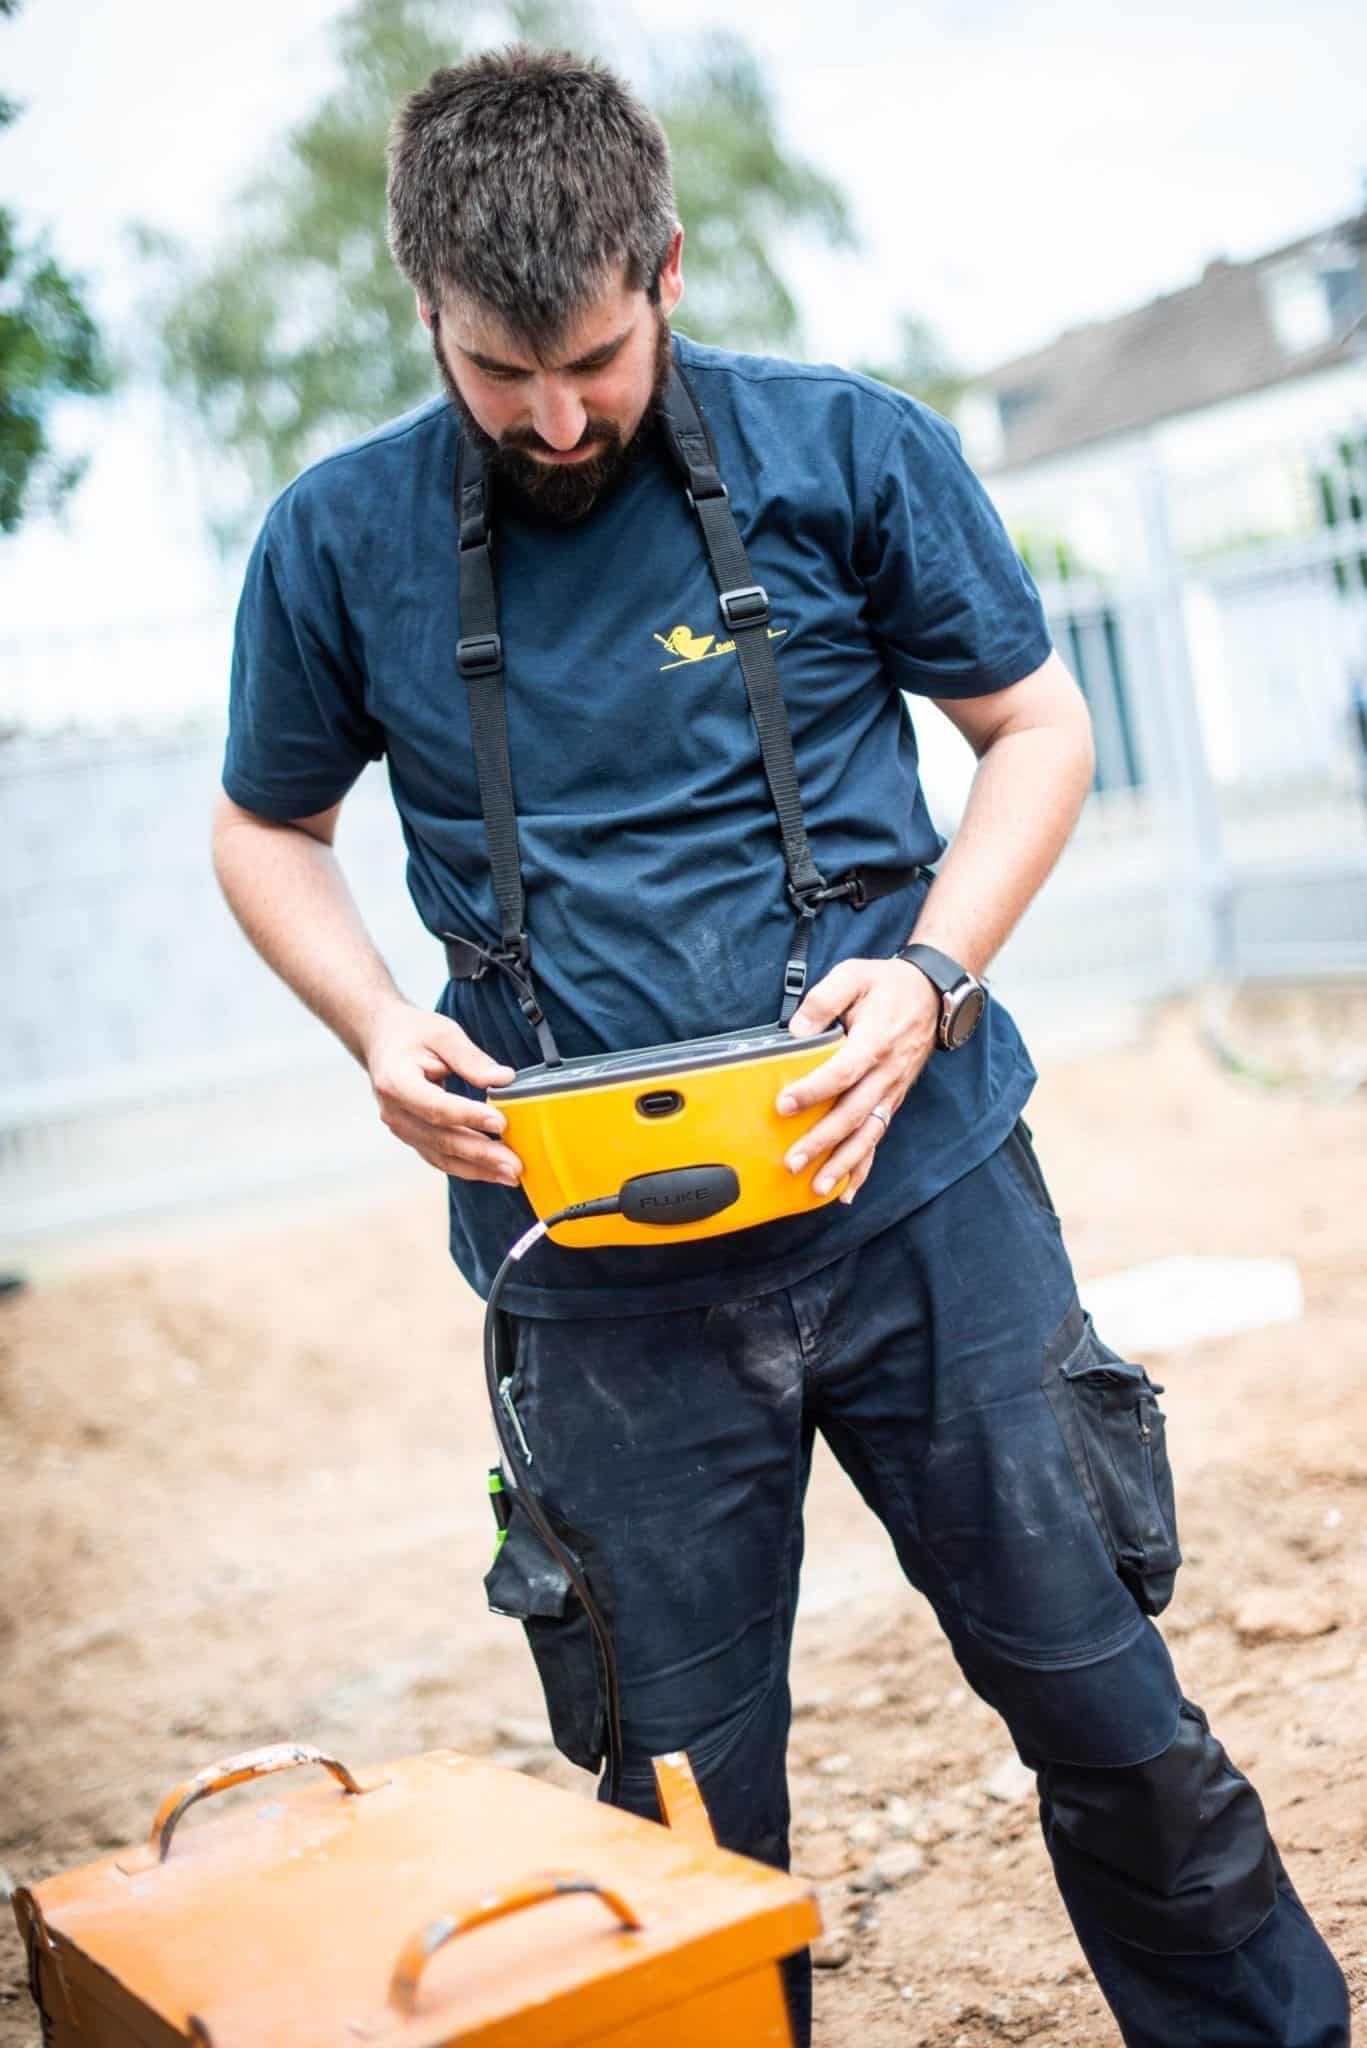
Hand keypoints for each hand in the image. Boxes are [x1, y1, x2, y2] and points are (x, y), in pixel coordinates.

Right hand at [364, 997, 522, 1184]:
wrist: (382, 1040)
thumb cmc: (412, 1034)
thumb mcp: (443, 1034)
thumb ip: (472, 1058)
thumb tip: (504, 1079)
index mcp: (396, 1082)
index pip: (436, 1107)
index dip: (469, 1117)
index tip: (501, 1123)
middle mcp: (395, 1112)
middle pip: (441, 1139)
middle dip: (481, 1154)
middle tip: (515, 1164)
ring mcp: (401, 1129)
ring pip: (442, 1156)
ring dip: (479, 1169)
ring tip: (512, 1175)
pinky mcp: (413, 1138)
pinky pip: (441, 1159)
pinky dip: (469, 1168)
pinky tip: (495, 1172)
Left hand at [775, 958, 938, 1203]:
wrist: (932, 994)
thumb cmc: (888, 985)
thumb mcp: (853, 976)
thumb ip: (824, 999)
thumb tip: (797, 1030)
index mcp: (875, 1043)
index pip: (841, 1074)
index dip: (813, 1091)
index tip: (784, 1105)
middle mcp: (886, 1074)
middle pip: (853, 1115)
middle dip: (823, 1142)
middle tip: (793, 1162)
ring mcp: (892, 1091)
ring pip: (868, 1134)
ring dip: (843, 1164)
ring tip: (818, 1188)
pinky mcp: (892, 1100)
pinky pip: (877, 1137)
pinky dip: (863, 1166)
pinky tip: (846, 1190)